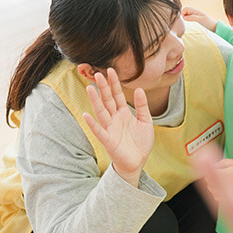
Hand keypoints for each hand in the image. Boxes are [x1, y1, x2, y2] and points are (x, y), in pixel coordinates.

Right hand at [82, 68, 153, 187]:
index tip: (110, 70)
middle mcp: (115, 119)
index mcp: (124, 113)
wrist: (138, 162)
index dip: (114, 83)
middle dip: (103, 88)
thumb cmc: (140, 142)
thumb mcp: (145, 121)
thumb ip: (142, 106)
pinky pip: (99, 131)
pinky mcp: (108, 140)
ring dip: (95, 100)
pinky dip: (92, 123)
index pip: (117, 95)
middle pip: (108, 100)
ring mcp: (110, 128)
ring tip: (90, 88)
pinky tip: (86, 114)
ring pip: (101, 112)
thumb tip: (138, 89)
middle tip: (98, 73)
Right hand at [181, 6, 217, 31]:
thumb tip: (184, 17)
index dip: (182, 12)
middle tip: (184, 20)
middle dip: (182, 14)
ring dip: (184, 16)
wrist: (214, 26)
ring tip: (186, 21)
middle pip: (184, 10)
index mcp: (196, 11)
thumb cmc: (208, 23)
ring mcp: (194, 15)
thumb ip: (192, 18)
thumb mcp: (201, 20)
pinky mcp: (195, 18)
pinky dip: (186, 18)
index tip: (184, 19)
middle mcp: (194, 12)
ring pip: (186, 13)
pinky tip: (188, 22)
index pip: (185, 8)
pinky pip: (188, 17)